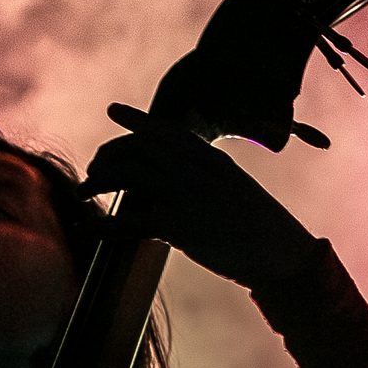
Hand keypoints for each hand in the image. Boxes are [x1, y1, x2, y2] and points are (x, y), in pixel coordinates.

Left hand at [85, 104, 320, 290]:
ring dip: (98, 182)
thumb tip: (187, 179)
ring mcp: (186, 195)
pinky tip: (87, 226)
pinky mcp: (178, 226)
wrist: (283, 257)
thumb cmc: (264, 230)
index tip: (114, 110)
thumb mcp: (240, 191)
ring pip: (127, 174)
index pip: (167, 130)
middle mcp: (196, 171)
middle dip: (109, 155)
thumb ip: (212, 179)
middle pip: (139, 147)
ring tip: (84, 193)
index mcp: (213, 160)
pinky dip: (101, 223)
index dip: (138, 120)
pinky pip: (127, 220)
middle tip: (93, 170)